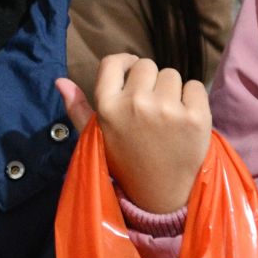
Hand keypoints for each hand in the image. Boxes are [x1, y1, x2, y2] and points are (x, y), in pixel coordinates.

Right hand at [58, 54, 210, 215]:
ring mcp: (167, 110)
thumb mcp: (96, 137)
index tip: (133, 71)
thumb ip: (78, 109)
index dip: (125, 62)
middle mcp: (136, 104)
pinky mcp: (196, 117)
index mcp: (108, 107)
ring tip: (167, 117)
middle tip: (151, 107)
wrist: (160, 195)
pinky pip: (196, 86)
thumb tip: (60, 81)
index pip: (112, 62)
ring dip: (172, 90)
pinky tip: (185, 121)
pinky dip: (193, 99)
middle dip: (150, 81)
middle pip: (147, 65)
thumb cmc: (126, 162)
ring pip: (172, 75)